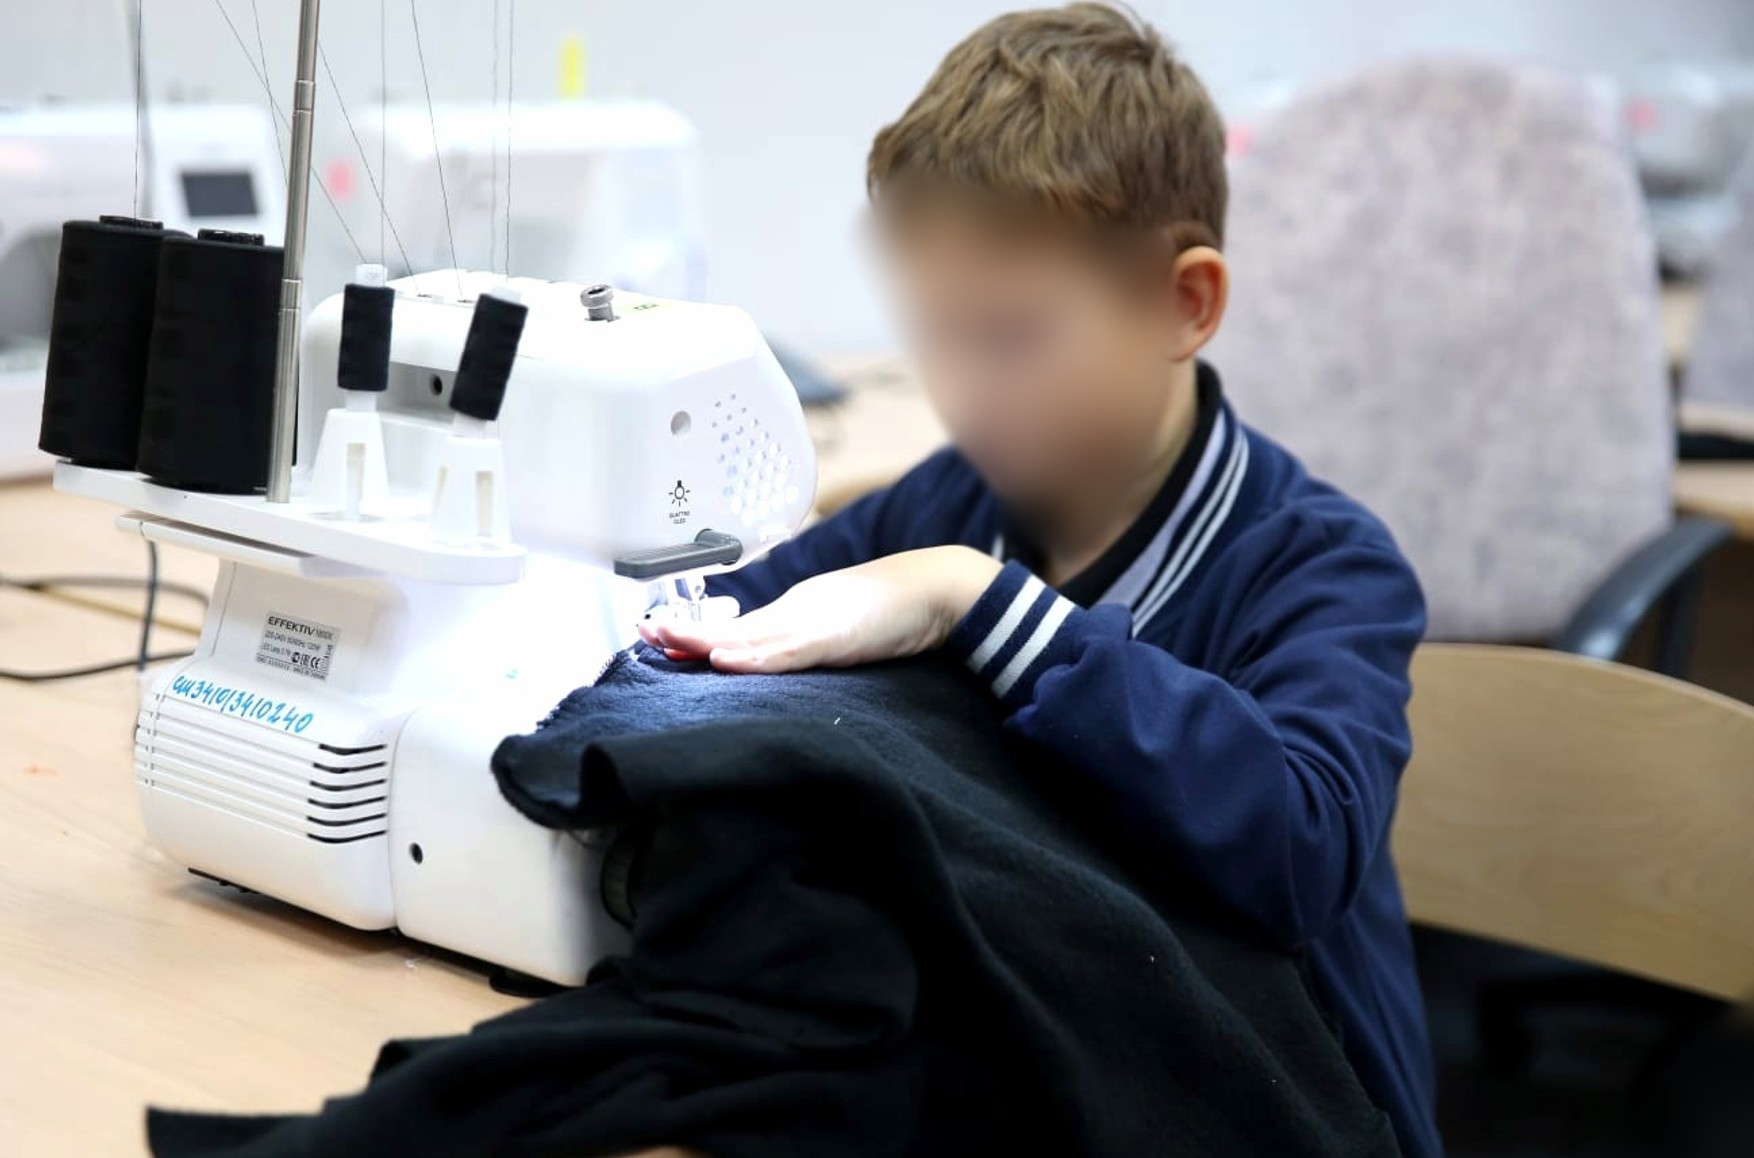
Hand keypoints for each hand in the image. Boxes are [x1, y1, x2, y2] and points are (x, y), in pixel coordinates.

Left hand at [638, 547, 1002, 672]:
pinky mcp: (838, 636)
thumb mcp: (836, 632)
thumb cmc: (892, 612)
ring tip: (670, 642)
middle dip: (688, 634)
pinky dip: (758, 655)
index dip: (694, 634)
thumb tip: (765, 663)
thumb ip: (803, 646)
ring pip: (754, 637)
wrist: (940, 589)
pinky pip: (792, 649)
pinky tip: (730, 659)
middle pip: (735, 629)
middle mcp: (797, 612)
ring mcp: (816, 623)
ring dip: (710, 642)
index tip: (654, 634)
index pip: (737, 629)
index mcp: (794, 613)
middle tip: (645, 633)